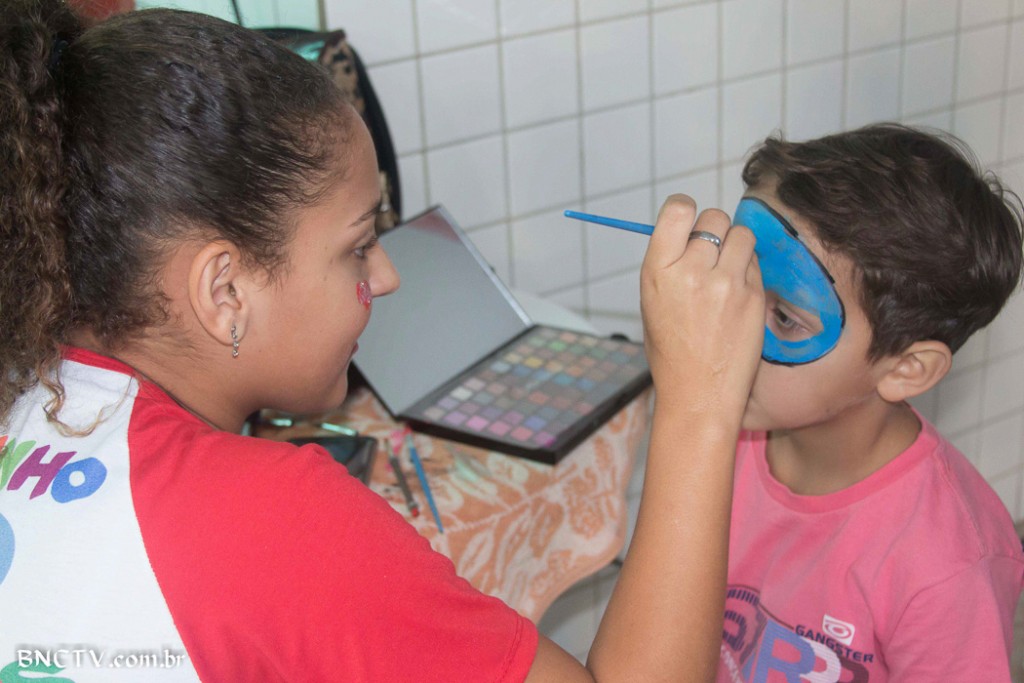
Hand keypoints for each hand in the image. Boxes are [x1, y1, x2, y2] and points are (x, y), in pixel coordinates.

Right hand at [640, 194, 763, 418]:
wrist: (698, 395)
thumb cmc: (672, 352)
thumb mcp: (652, 302)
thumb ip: (670, 263)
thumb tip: (691, 232)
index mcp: (658, 270)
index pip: (679, 209)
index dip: (686, 210)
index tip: (689, 222)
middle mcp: (692, 271)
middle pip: (714, 218)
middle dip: (714, 230)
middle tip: (710, 254)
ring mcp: (727, 283)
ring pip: (742, 235)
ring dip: (736, 247)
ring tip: (727, 273)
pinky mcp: (753, 296)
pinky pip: (755, 264)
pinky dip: (748, 273)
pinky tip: (737, 297)